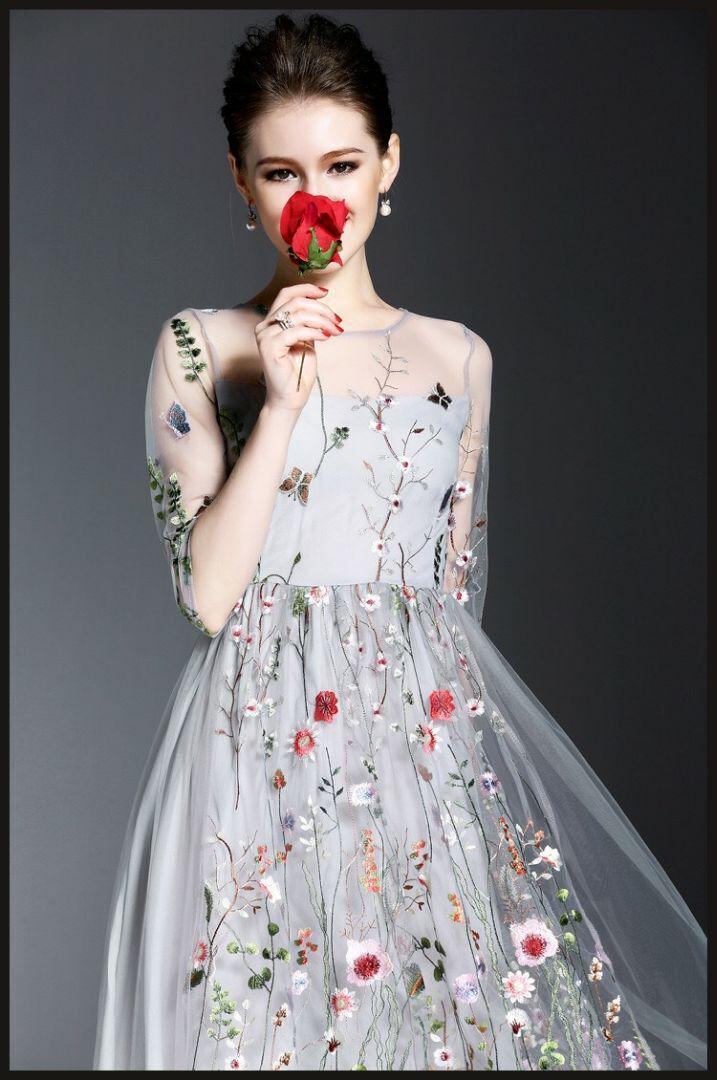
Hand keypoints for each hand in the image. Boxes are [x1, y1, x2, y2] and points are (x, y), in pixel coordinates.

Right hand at [254, 284, 342, 412]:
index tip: (326, 292)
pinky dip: (314, 332)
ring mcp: (264, 336)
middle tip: (337, 321)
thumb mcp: (307, 340)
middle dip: (321, 309)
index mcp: (271, 322)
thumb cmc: (299, 371)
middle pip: (295, 302)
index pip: (286, 294)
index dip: (306, 289)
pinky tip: (325, 337)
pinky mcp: (269, 348)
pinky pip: (296, 331)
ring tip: (334, 331)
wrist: (291, 397)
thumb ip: (308, 323)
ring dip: (321, 320)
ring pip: (297, 315)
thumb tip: (322, 305)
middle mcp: (264, 326)